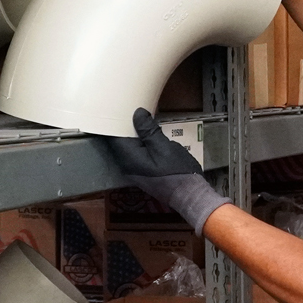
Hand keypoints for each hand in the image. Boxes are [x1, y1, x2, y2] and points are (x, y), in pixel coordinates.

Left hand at [103, 109, 231, 233]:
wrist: (189, 196)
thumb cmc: (177, 172)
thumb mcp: (164, 147)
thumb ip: (149, 131)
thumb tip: (137, 113)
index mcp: (128, 157)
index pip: (113, 135)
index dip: (115, 120)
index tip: (119, 106)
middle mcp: (126, 164)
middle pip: (118, 140)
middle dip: (123, 124)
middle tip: (130, 106)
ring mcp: (134, 169)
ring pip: (127, 146)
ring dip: (133, 132)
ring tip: (139, 116)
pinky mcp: (142, 171)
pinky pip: (135, 152)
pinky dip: (139, 141)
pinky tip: (147, 133)